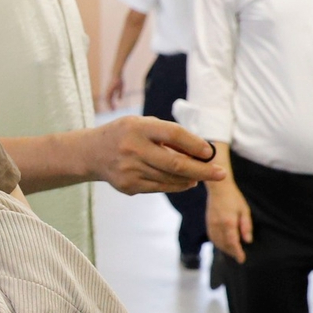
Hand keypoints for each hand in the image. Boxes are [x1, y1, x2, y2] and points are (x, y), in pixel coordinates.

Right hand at [80, 116, 225, 194]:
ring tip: (202, 175)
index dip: (195, 144)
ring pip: (170, 178)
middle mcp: (132, 149)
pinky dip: (177, 185)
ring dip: (191, 178)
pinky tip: (186, 181)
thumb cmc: (126, 134)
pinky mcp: (128, 186)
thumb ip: (169, 135)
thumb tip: (202, 153)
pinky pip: (160, 187)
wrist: (91, 153)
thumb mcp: (143, 124)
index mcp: (138, 128)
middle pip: (175, 163)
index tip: (210, 152)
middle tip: (221, 174)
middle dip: (202, 170)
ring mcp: (129, 170)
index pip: (173, 135)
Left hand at [101, 68, 126, 109]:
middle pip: (107, 101)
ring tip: (113, 109)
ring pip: (107, 99)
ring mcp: (108, 90)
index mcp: (110, 92)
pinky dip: (110, 100)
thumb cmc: (119, 79)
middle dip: (110, 106)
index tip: (114, 110)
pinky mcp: (109, 88)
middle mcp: (108, 91)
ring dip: (109, 104)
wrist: (116, 73)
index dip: (111, 105)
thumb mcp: (120, 88)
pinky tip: (112, 103)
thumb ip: (120, 94)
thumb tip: (119, 100)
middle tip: (113, 112)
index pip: (109, 100)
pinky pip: (109, 95)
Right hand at [205, 178, 252, 263]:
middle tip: (239, 257)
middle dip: (232, 252)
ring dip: (225, 249)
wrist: (218, 189)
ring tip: (233, 252)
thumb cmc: (234, 198)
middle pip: (224, 245)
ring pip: (217, 243)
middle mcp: (218, 225)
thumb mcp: (245, 210)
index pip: (232, 242)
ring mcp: (211, 225)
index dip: (237, 252)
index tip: (242, 259)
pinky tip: (223, 245)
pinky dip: (218, 244)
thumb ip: (246, 226)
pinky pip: (212, 238)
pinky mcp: (208, 223)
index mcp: (228, 222)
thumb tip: (248, 240)